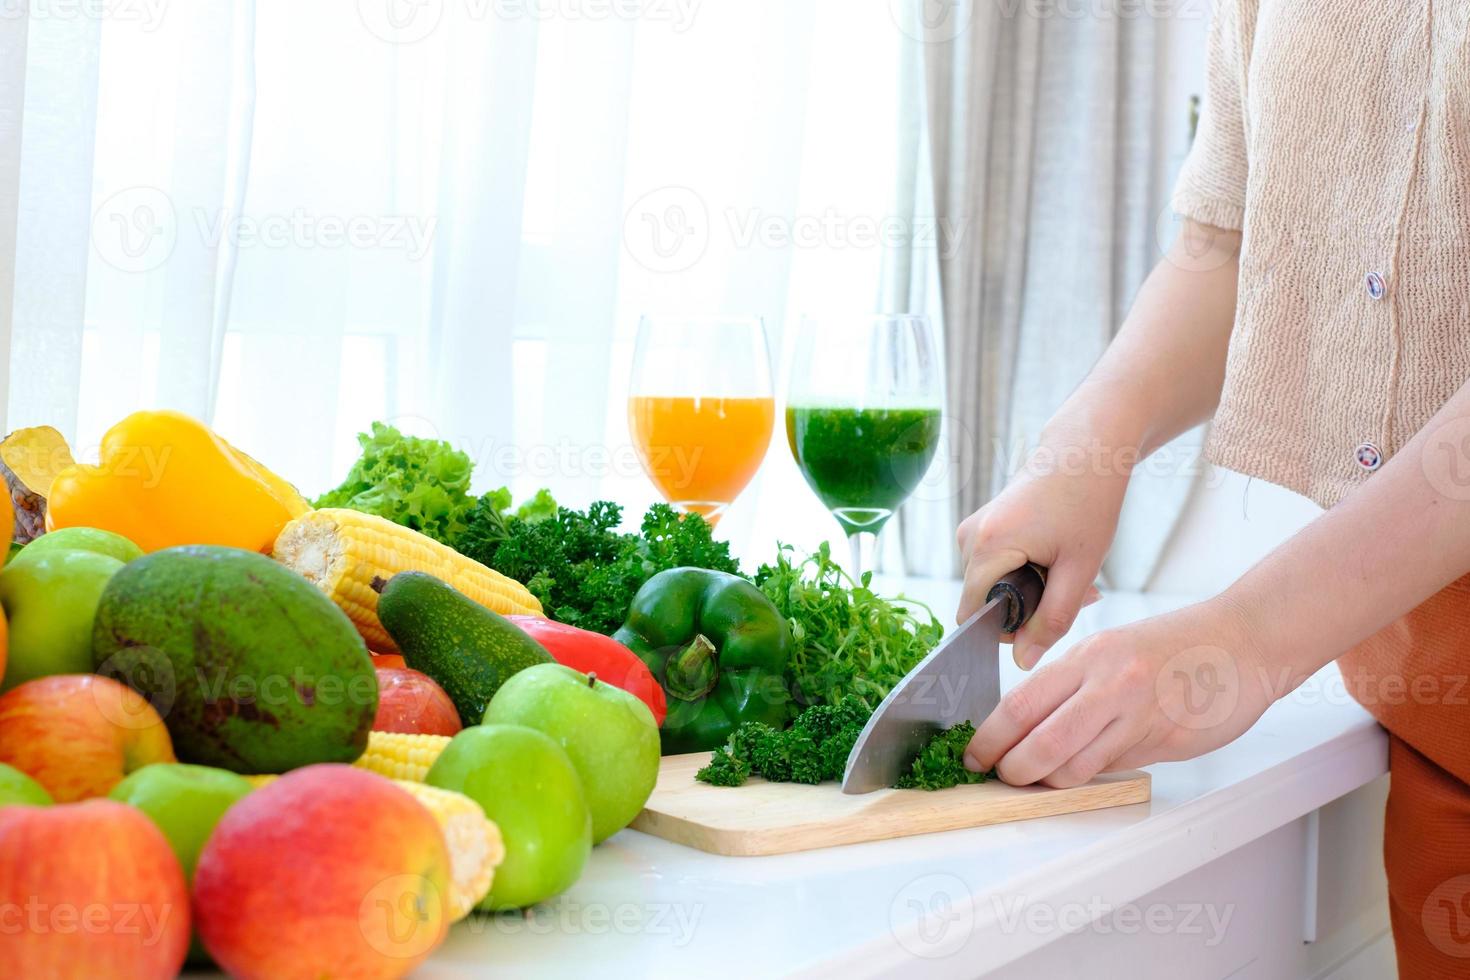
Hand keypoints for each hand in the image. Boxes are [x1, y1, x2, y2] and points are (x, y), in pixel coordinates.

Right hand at [956, 431, 1128, 667]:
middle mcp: (968, 538)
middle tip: (1074, 593)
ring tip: (1068, 572)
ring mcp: (972, 530)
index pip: (973, 617)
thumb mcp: (1079, 569)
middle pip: (984, 602)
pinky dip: (1023, 573)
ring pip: (991, 586)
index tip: (1049, 618)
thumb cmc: (1088, 501)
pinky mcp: (982, 526)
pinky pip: (994, 567)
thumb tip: (1023, 662)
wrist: (1086, 450)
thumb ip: (1052, 620)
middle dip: (1026, 609)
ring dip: (1028, 591)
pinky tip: (1055, 559)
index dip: (1008, 631)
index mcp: (986, 548)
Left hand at [963, 597, 1273, 787]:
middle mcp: (1109, 684)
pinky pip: (1114, 768)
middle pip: (1040, 744)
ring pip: (1075, 767)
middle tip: (1003, 777)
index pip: (1020, 704)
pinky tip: (1089, 769)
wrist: (1245, 642)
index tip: (976, 755)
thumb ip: (1078, 688)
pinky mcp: (1166, 740)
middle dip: (1013, 770)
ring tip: (1043, 778)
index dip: (991, 738)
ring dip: (1051, 781)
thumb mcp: (1115, 650)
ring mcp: (1138, 714)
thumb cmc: (1180, 645)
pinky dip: (1092, 775)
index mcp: (1089, 657)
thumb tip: (1035, 729)